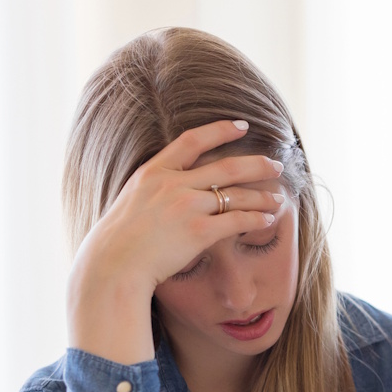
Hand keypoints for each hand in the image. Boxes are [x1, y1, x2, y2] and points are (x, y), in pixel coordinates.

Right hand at [68, 119, 288, 363]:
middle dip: (257, 164)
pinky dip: (257, 219)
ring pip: (236, 194)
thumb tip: (169, 191)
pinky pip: (237, 220)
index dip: (220, 130)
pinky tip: (269, 220)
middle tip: (276, 164)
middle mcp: (172, 184)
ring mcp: (186, 206)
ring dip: (262, 195)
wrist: (112, 265)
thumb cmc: (118, 242)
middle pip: (226, 166)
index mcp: (153, 172)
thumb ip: (153, 191)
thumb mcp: (130, 202)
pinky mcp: (198, 231)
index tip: (242, 126)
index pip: (192, 140)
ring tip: (278, 198)